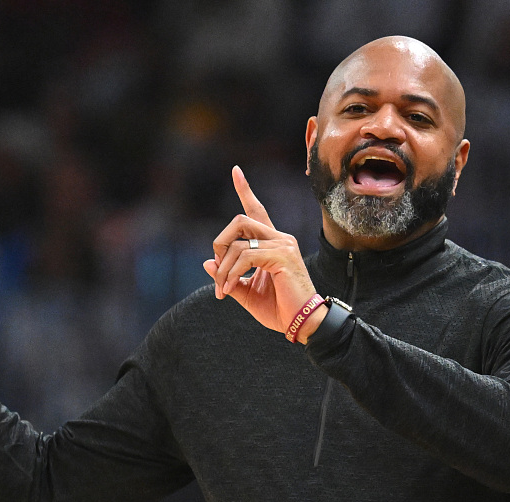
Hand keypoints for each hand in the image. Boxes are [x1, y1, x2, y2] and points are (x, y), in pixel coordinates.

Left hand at [203, 166, 325, 340]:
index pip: (256, 211)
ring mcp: (283, 245)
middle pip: (240, 220)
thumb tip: (207, 263)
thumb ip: (228, 277)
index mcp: (273, 243)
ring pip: (238, 239)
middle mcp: (280, 238)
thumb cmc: (279, 309)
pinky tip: (228, 289)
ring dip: (223, 266)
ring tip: (222, 289)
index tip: (235, 171)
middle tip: (216, 268)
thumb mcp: (246, 293)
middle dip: (220, 242)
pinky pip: (244, 256)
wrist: (303, 323)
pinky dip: (230, 273)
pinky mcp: (282, 256)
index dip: (245, 190)